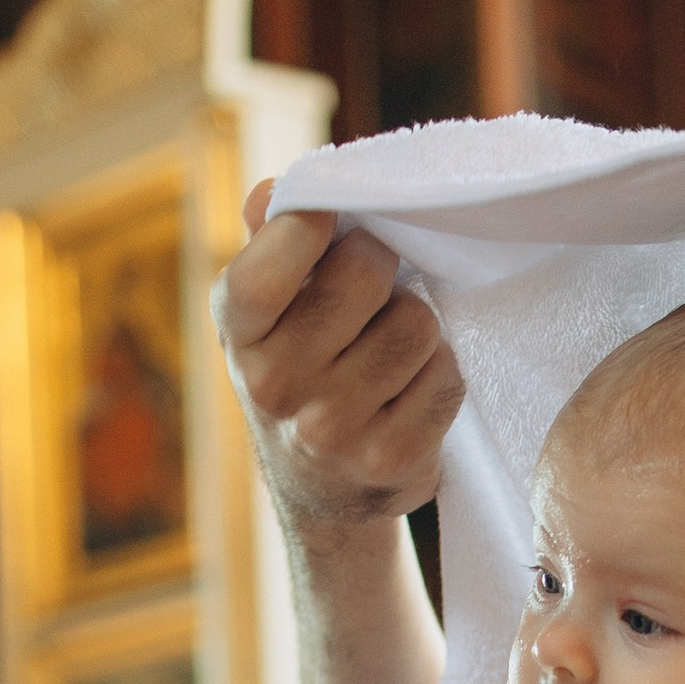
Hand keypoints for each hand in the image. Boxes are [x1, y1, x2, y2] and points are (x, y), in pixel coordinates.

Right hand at [212, 186, 464, 535]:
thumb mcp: (267, 313)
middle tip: (372, 290)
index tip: (329, 222)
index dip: (310, 227)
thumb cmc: (299, 370)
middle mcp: (274, 384)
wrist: (321, 490)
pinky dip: (438, 372)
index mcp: (238, 332)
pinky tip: (408, 389)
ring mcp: (332, 429)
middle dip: (381, 267)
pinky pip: (446, 374)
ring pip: (417, 322)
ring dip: (415, 324)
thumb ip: (270, 242)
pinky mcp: (391, 459)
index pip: (266, 268)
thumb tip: (270, 193)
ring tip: (388, 346)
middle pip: (365, 274)